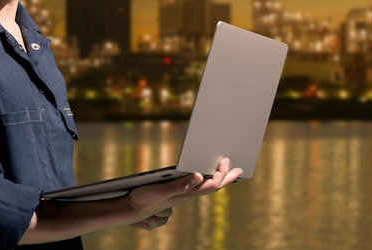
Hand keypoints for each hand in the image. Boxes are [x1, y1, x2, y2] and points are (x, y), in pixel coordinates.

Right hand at [126, 158, 242, 228]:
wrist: (132, 209)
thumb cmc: (146, 199)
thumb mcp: (163, 190)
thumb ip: (181, 185)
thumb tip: (200, 176)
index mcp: (188, 193)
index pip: (212, 184)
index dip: (222, 174)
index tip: (229, 162)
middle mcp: (187, 195)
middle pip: (213, 186)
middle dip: (226, 177)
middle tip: (239, 170)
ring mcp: (182, 195)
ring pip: (205, 187)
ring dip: (217, 178)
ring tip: (226, 171)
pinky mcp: (175, 193)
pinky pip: (195, 186)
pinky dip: (204, 180)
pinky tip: (202, 175)